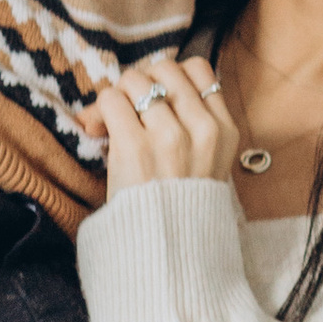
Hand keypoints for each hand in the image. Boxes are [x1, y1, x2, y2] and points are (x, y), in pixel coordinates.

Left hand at [89, 57, 240, 195]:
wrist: (167, 253)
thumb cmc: (178, 209)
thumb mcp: (206, 164)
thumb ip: (191, 125)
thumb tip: (141, 91)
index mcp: (224, 130)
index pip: (199, 70)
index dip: (171, 77)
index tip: (157, 99)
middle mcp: (202, 129)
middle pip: (165, 68)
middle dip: (141, 81)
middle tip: (128, 107)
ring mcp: (170, 137)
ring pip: (136, 79)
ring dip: (118, 94)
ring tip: (111, 120)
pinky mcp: (135, 148)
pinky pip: (111, 100)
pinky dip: (100, 109)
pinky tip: (98, 129)